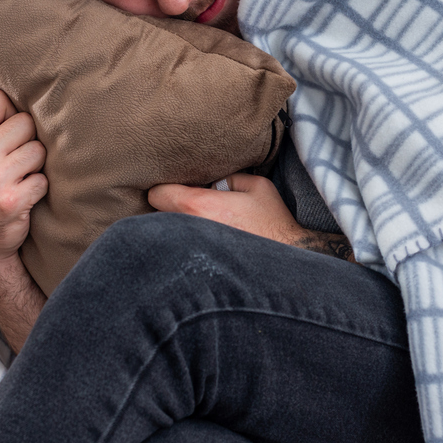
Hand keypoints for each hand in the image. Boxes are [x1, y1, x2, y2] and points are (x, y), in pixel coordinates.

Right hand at [0, 82, 47, 276]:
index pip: (1, 100)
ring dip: (36, 166)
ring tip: (20, 178)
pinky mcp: (12, 201)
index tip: (7, 135)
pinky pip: (43, 180)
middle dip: (28, 142)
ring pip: (39, 151)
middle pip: (26, 123)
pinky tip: (25, 197)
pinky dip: (40, 189)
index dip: (12, 115)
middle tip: (16, 162)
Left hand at [149, 174, 354, 261]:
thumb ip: (228, 177)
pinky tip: (202, 244)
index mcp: (199, 205)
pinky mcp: (195, 266)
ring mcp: (189, 251)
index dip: (165, 188)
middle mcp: (188, 229)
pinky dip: (184, 245)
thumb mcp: (256, 187)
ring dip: (176, 228)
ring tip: (198, 226)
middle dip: (169, 208)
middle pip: (157, 215)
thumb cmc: (272, 223)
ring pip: (167, 234)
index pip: (157, 194)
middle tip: (188, 207)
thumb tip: (211, 181)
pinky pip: (178, 250)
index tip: (177, 189)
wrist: (285, 263)